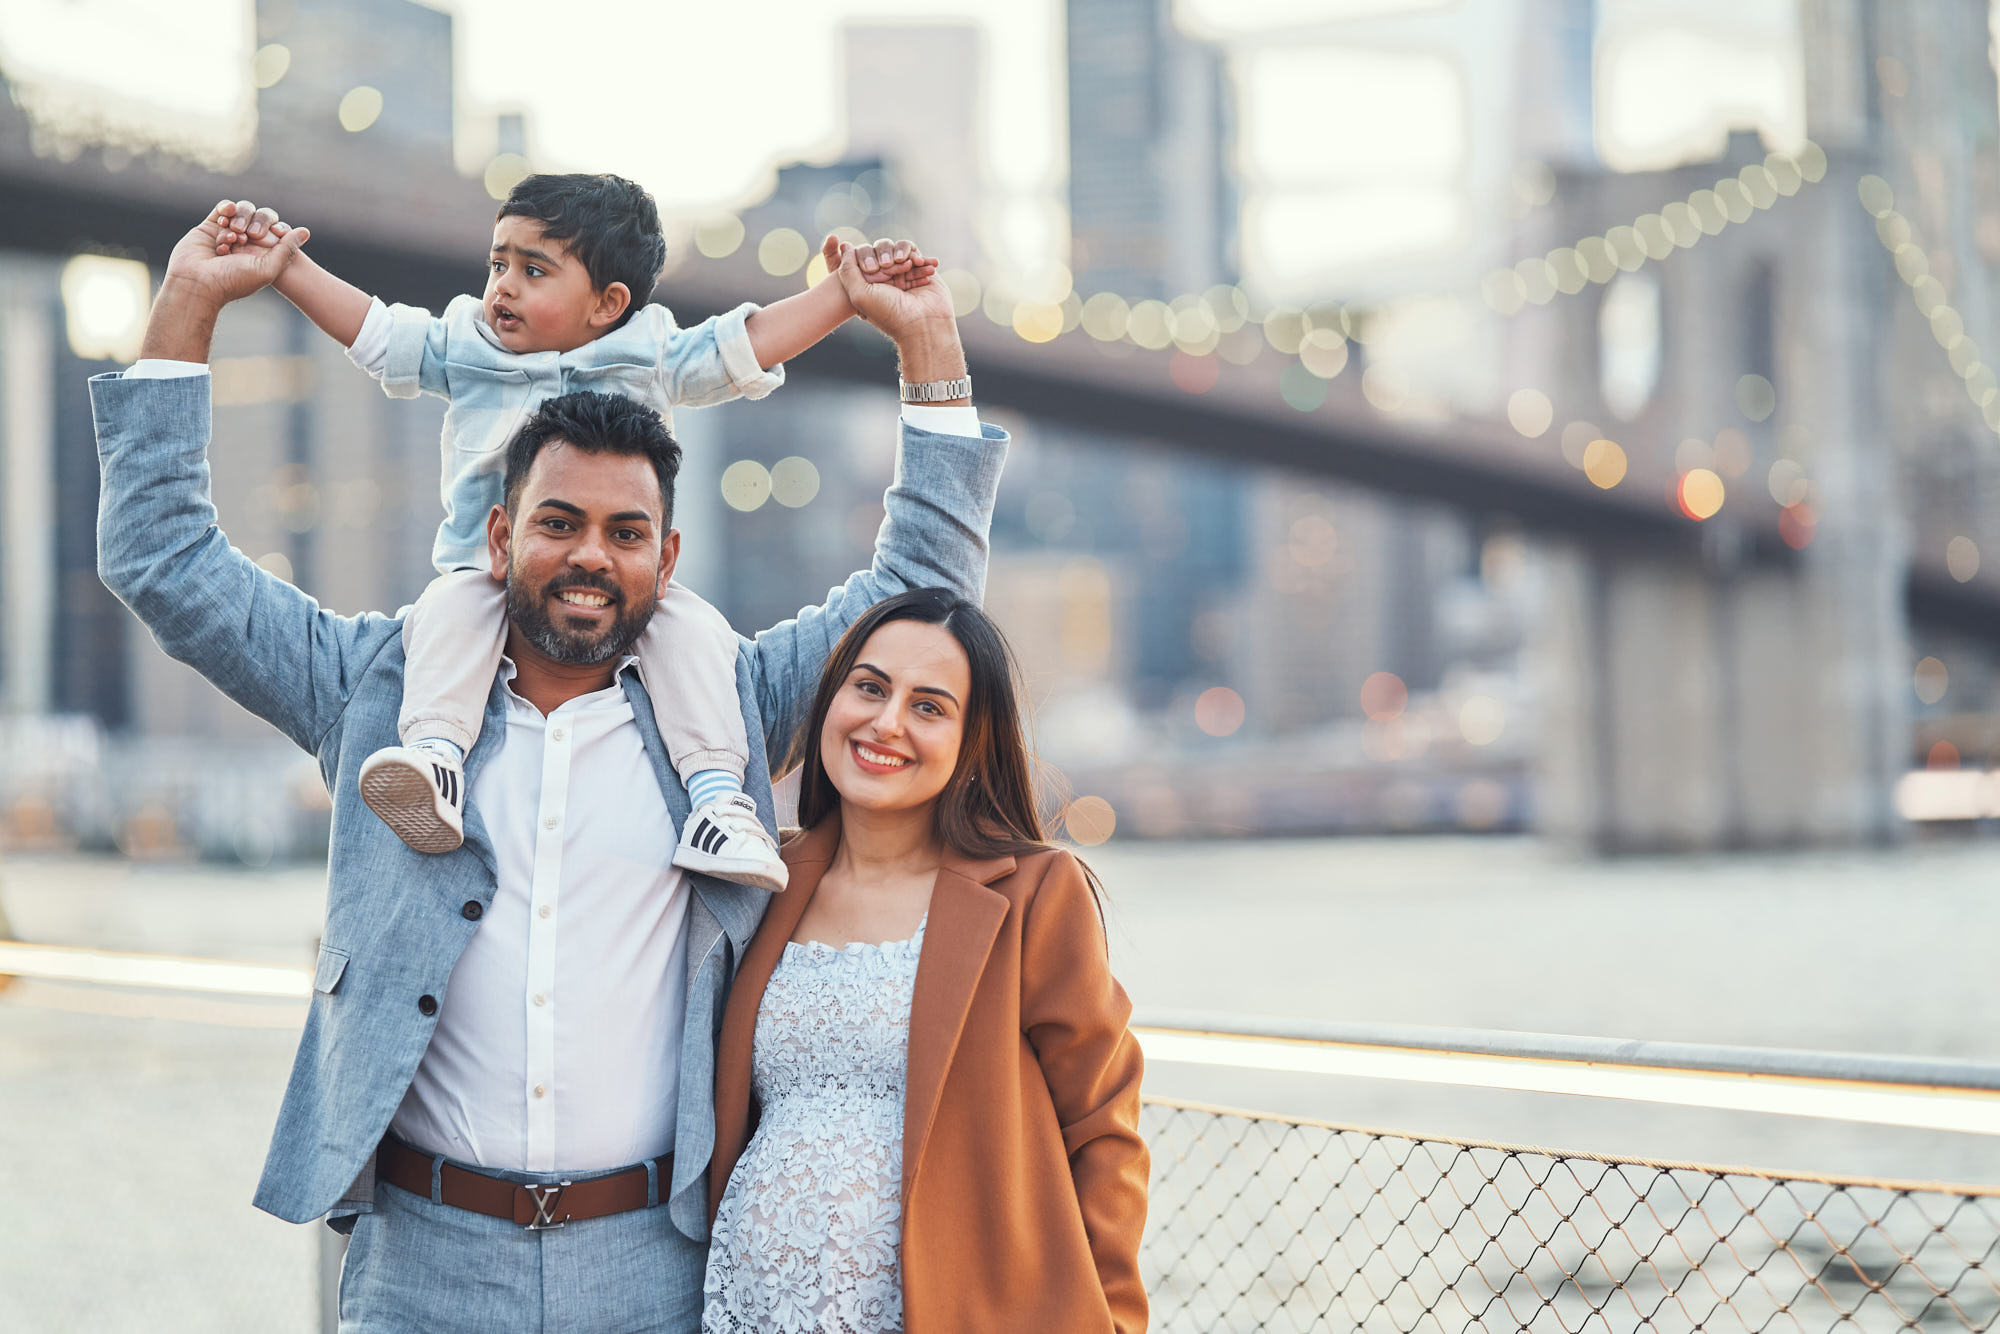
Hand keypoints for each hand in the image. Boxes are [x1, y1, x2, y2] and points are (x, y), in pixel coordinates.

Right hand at [163, 200, 309, 309]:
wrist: (197, 283)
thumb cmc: (232, 281)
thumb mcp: (267, 269)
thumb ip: (286, 250)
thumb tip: (305, 231)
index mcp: (262, 255)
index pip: (276, 231)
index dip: (277, 228)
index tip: (275, 233)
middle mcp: (246, 244)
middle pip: (260, 218)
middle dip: (257, 223)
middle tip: (246, 237)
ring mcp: (227, 234)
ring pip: (242, 212)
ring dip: (240, 220)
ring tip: (232, 237)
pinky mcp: (209, 227)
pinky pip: (223, 209)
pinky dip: (226, 209)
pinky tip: (225, 220)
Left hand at [834, 237, 955, 340]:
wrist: (923, 324)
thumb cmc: (890, 314)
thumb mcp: (859, 294)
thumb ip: (847, 269)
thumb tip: (845, 246)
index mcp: (866, 284)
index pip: (860, 256)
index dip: (865, 256)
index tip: (871, 269)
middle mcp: (883, 279)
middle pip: (878, 249)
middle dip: (884, 254)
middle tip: (890, 267)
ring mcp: (901, 274)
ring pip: (896, 248)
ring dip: (902, 253)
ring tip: (909, 265)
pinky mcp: (918, 271)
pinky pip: (914, 252)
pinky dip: (918, 256)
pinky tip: (922, 266)